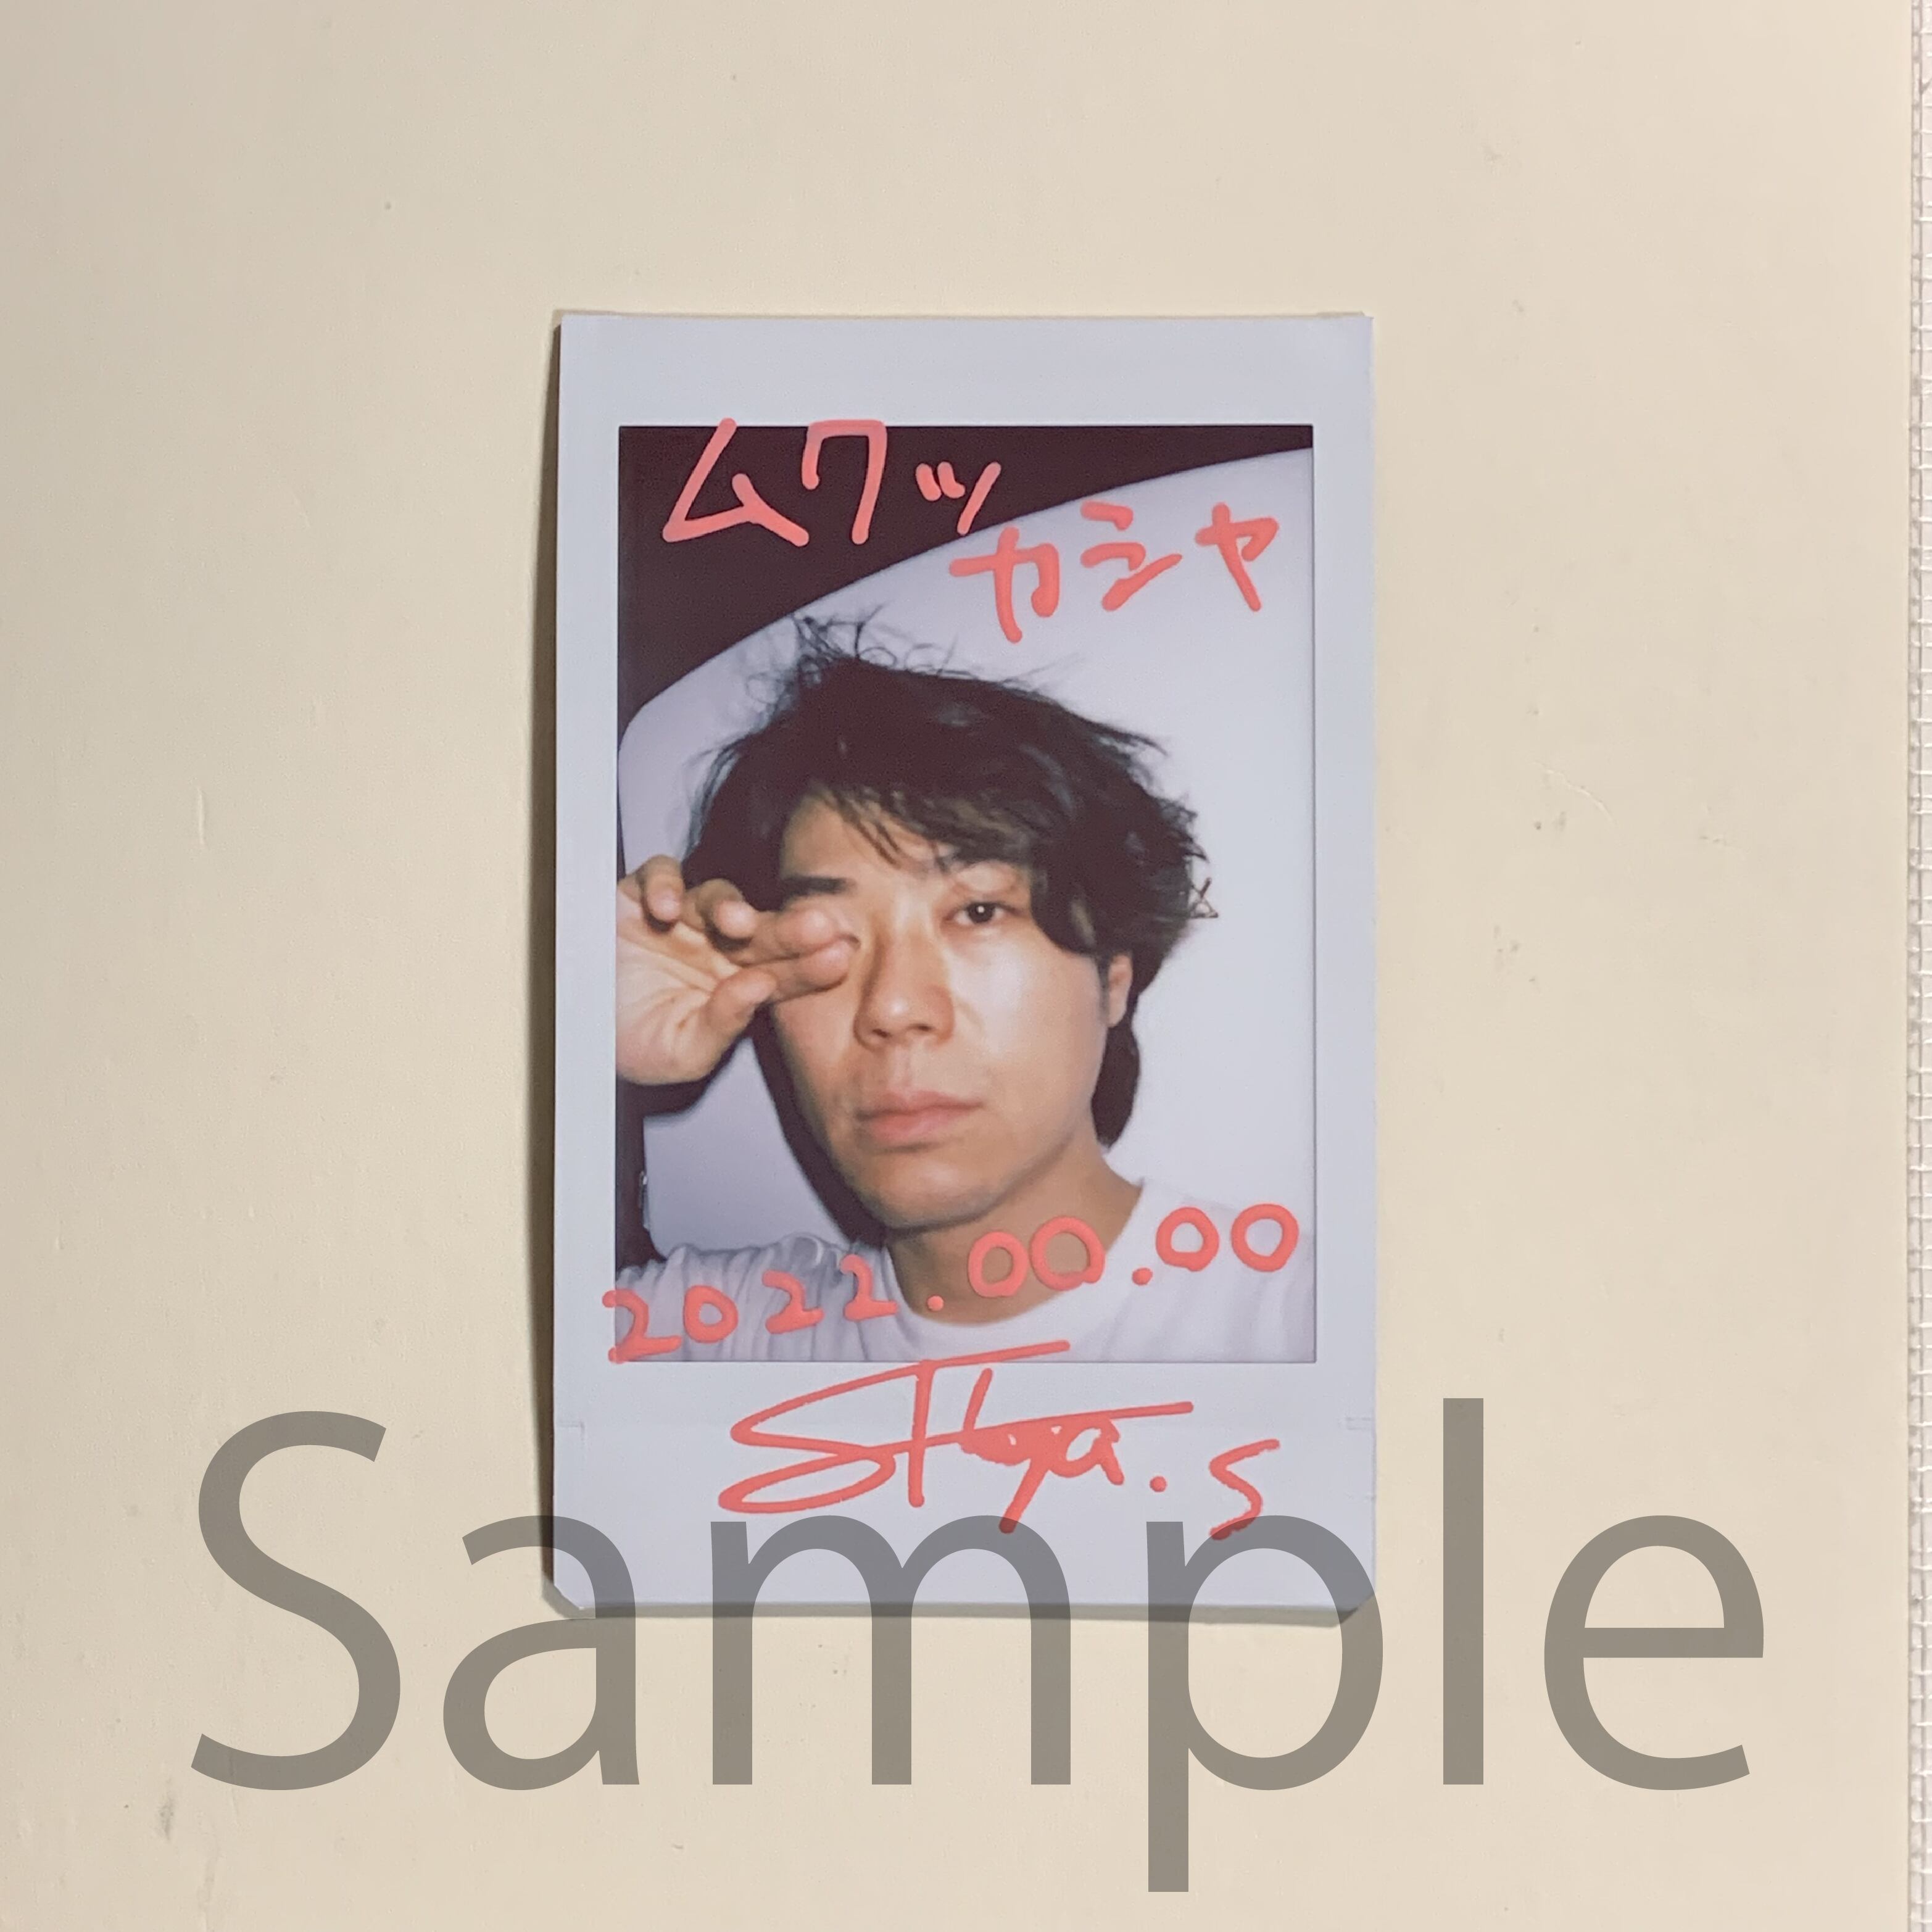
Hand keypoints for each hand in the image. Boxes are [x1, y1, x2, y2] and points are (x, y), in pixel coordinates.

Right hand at [615, 856, 855, 1085]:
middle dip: (788, 927)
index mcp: (738, 982)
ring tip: (736, 922)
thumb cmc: (634, 1045)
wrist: (579, 1033)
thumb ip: (723, 1025)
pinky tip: (667, 908)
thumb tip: (760, 987)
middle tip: (817, 926)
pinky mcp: (640, 898)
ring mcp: (682, 920)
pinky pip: (658, 874)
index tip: (838, 957)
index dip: (811, 963)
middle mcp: (716, 946)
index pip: (784, 970)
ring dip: (730, 905)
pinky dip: (664, 884)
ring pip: (716, 896)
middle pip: (761, 929)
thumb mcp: (683, 1053)